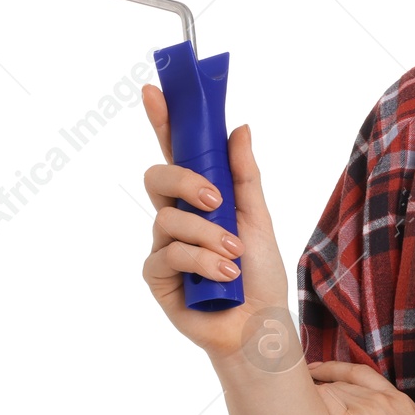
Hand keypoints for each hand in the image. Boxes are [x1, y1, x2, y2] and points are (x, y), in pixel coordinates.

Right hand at [138, 84, 293, 364]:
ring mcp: (163, 245)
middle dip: (186, 181)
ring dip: (208, 235)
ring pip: (167, 218)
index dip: (163, 120)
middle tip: (217, 200)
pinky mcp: (157, 276)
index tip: (154, 90)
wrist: (260, 324)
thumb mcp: (258, 217)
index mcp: (200, 196)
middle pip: (158, 176)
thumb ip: (245, 175)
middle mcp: (176, 216)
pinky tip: (224, 275)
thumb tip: (240, 127)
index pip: (176, 151)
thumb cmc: (259, 273)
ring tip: (235, 257)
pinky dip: (201, 261)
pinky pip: (169, 254)